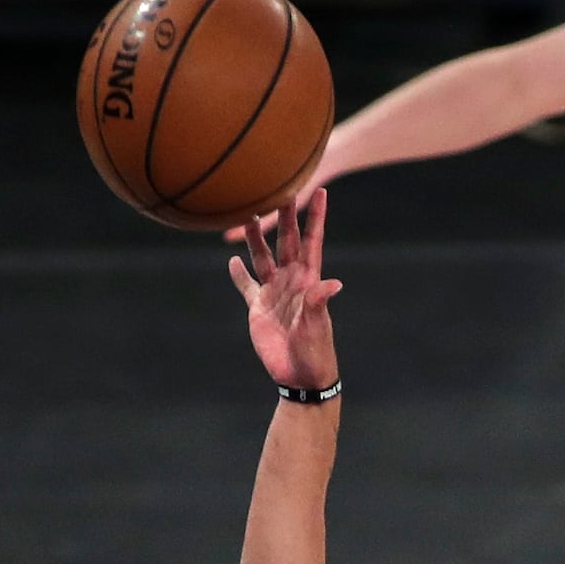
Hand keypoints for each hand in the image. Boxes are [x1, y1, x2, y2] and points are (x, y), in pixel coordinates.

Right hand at [228, 187, 342, 391]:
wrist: (300, 376)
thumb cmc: (315, 351)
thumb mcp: (317, 326)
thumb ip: (319, 302)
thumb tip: (333, 283)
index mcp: (308, 279)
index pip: (312, 241)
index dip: (316, 217)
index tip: (321, 190)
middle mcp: (291, 281)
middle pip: (285, 240)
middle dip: (283, 215)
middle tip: (278, 187)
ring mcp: (274, 292)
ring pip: (262, 257)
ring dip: (255, 237)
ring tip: (248, 213)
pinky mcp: (258, 308)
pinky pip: (246, 286)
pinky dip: (239, 274)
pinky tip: (231, 259)